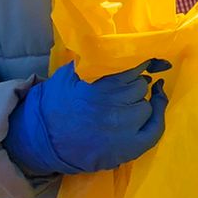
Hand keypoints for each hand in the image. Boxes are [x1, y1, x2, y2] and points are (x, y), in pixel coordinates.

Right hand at [4, 60, 167, 177]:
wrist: (41, 142)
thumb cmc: (52, 108)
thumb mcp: (64, 78)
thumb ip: (82, 63)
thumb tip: (95, 48)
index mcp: (102, 91)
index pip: (133, 73)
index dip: (138, 69)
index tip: (144, 66)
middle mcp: (117, 110)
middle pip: (141, 90)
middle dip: (136, 87)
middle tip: (128, 89)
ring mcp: (124, 132)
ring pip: (147, 109)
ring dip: (141, 104)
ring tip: (132, 103)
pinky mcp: (128, 150)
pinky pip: (154, 131)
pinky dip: (157, 119)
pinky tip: (156, 109)